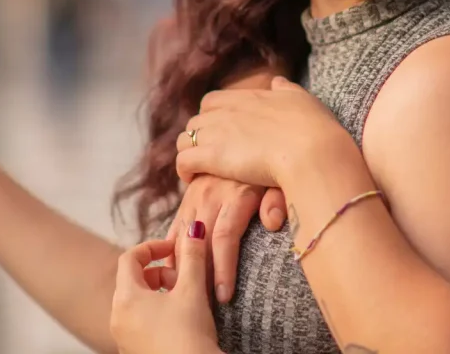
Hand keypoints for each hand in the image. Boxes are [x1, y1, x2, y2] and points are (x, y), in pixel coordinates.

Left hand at [111, 223, 221, 353]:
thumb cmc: (188, 335)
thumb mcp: (193, 289)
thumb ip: (192, 255)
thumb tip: (193, 228)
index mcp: (126, 299)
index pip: (130, 257)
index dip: (153, 246)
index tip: (175, 248)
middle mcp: (118, 318)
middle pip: (133, 280)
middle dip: (160, 272)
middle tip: (184, 277)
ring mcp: (123, 337)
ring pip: (137, 302)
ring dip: (160, 292)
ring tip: (185, 298)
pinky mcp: (134, 350)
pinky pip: (139, 321)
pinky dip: (156, 311)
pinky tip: (180, 319)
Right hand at [163, 176, 287, 303]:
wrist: (246, 143)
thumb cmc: (270, 171)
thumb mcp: (279, 181)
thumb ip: (277, 201)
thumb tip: (274, 222)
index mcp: (235, 195)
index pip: (225, 237)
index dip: (223, 269)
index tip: (224, 297)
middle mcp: (211, 196)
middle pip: (200, 243)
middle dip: (200, 277)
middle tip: (202, 307)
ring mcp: (195, 197)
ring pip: (182, 238)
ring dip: (182, 268)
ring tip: (185, 297)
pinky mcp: (187, 199)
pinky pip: (174, 229)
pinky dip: (171, 253)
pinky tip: (171, 274)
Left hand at [175, 78, 351, 188]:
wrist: (310, 151)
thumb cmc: (312, 128)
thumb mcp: (301, 99)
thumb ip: (286, 89)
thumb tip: (277, 81)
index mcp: (248, 98)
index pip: (212, 101)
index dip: (212, 117)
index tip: (220, 133)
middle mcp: (227, 112)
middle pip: (196, 121)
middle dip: (199, 137)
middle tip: (209, 156)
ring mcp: (217, 133)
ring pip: (185, 139)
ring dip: (189, 152)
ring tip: (199, 171)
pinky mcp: (212, 157)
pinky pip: (183, 161)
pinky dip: (184, 171)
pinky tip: (193, 180)